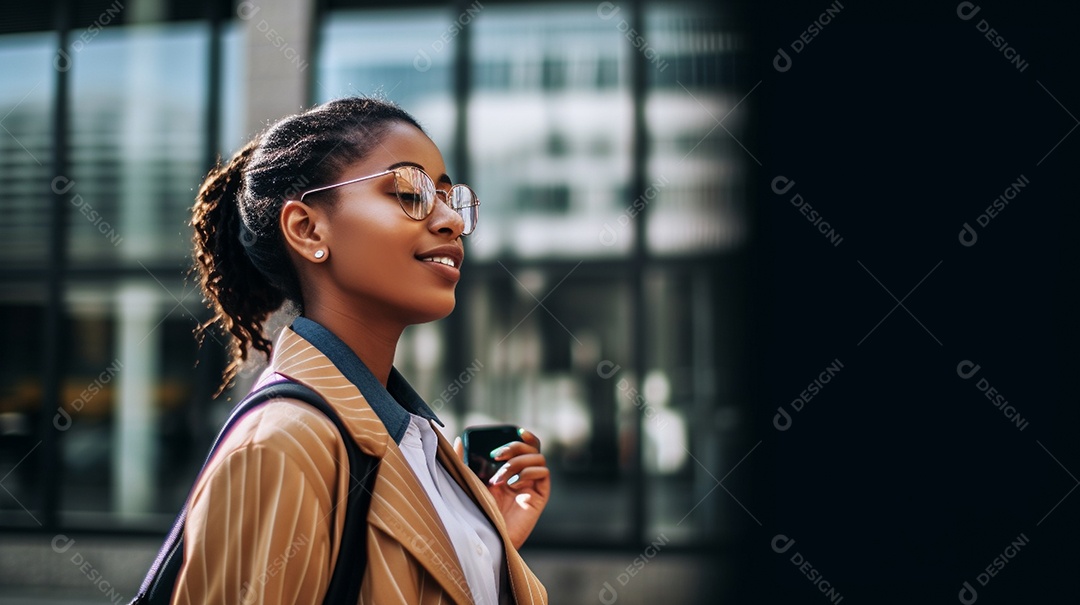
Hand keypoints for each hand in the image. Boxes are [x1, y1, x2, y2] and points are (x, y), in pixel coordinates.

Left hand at [454, 429, 549, 548]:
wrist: (487, 536)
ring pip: (538, 458)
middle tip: (497, 455)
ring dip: (517, 462)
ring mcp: (532, 484)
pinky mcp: (539, 496)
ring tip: (500, 478)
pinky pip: (543, 473)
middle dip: (515, 447)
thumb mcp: (469, 480)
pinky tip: (513, 484)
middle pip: (532, 448)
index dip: (524, 436)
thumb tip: (459, 440)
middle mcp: (524, 474)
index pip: (524, 445)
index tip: (516, 430)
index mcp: (511, 468)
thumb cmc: (478, 509)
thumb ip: (463, 461)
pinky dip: (528, 472)